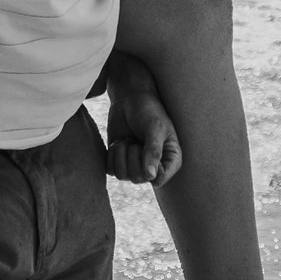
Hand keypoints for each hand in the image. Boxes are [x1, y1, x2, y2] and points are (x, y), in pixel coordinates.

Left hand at [103, 64, 183, 186]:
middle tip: (136, 140)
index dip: (149, 167)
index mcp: (170, 161)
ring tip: (128, 139)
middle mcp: (153, 167)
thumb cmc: (149, 111)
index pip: (159, 180)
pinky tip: (120, 142)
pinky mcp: (119, 161)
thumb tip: (150, 177)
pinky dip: (112, 154)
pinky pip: (110, 170)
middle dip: (132, 155)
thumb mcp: (156, 128)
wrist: (130, 99)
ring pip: (122, 175)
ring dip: (121, 153)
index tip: (145, 148)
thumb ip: (154, 152)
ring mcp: (135, 165)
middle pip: (137, 178)